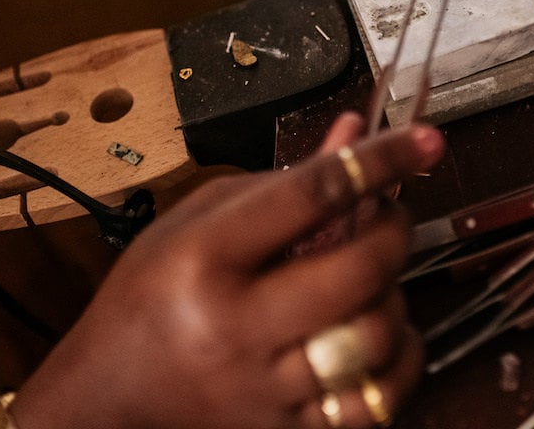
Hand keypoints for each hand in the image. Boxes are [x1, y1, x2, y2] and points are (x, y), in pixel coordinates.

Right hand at [11, 113, 445, 428]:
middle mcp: (235, 327)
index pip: (313, 194)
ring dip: (392, 296)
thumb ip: (285, 181)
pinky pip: (377, 399)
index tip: (424, 139)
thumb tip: (356, 134)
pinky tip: (377, 336)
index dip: (380, 159)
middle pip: (359, 270)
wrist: (109, 394)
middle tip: (389, 217)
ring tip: (370, 282)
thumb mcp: (200, 218)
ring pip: (375, 335)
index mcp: (205, 258)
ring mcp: (264, 389)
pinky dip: (396, 361)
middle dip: (394, 232)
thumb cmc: (150, 295)